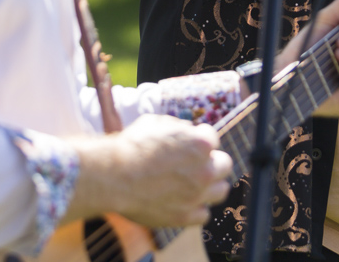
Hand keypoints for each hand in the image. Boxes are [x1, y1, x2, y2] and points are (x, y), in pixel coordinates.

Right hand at [65, 114, 232, 226]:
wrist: (113, 176)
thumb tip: (186, 131)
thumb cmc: (131, 147)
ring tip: (193, 182)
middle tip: (195, 162)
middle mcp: (205, 170)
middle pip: (225, 164)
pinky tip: (183, 200)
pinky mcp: (185, 216)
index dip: (199, 138)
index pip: (213, 138)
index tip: (188, 143)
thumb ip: (178, 127)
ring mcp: (197, 195)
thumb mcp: (156, 122)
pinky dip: (196, 207)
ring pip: (221, 190)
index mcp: (200, 144)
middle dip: (211, 161)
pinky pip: (204, 214)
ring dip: (210, 185)